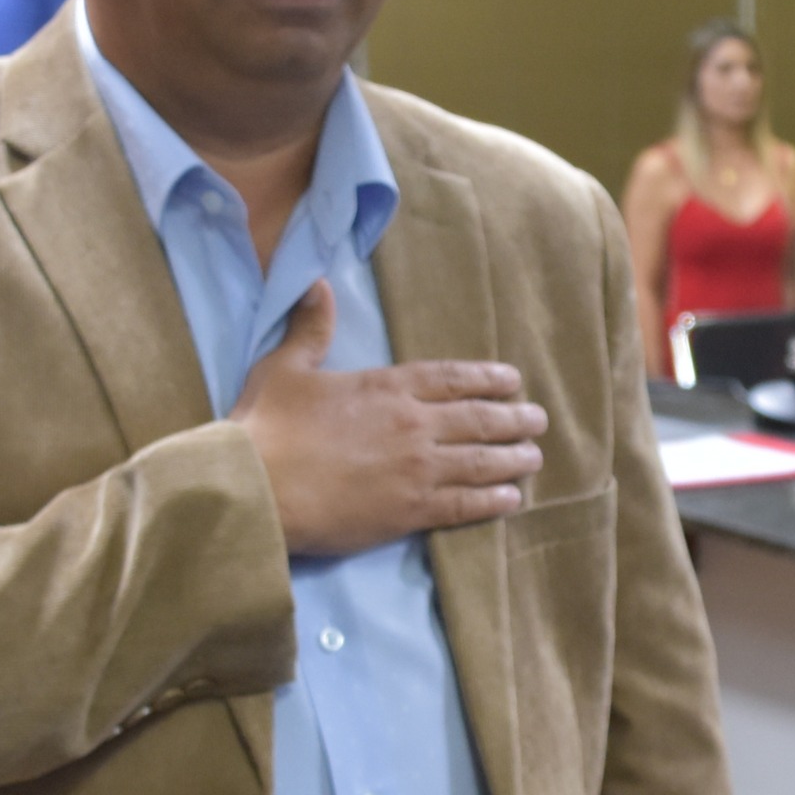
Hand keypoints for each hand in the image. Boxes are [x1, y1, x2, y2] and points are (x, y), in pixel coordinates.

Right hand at [233, 280, 544, 557]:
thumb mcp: (285, 367)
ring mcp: (416, 470)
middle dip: (514, 419)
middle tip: (538, 421)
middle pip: (479, 419)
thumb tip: (317, 284)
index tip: (512, 380)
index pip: (451, 378)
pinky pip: (465, 504)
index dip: (487, 378)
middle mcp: (412, 425)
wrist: (255, 489)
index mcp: (386, 387)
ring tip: (534, 458)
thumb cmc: (266, 427)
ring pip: (481, 461)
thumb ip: (310, 328)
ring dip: (513, 459)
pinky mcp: (409, 511)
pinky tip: (511, 499)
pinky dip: (493, 501)